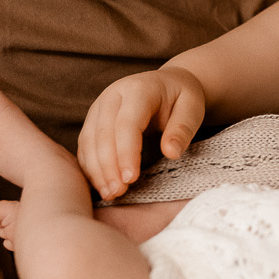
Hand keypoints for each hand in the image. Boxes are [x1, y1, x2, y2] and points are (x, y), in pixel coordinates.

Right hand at [77, 67, 205, 200]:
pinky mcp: (93, 121)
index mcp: (138, 89)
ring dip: (96, 170)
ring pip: (89, 141)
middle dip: (108, 166)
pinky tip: (101, 185)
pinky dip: (90, 167)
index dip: (126, 153)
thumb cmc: (182, 98)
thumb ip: (182, 129)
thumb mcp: (192, 108)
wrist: (168, 84)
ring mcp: (99, 107)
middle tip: (118, 192)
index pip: (126, 124)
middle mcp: (113, 95)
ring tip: (110, 194)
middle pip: (103, 134)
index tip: (131, 179)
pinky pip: (85, 146)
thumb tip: (171, 153)